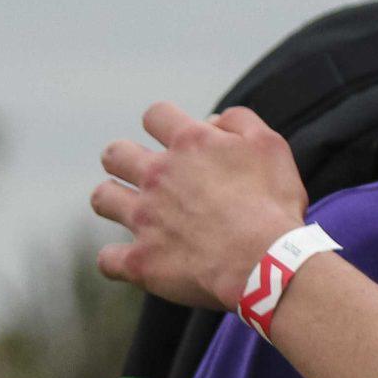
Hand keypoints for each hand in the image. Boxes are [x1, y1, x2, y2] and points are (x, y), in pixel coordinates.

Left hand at [92, 103, 308, 309]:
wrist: (268, 262)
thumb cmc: (274, 205)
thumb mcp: (271, 146)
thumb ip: (239, 121)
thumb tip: (211, 120)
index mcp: (190, 144)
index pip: (156, 115)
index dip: (164, 124)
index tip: (178, 142)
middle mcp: (158, 176)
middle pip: (115, 154)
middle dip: (125, 160)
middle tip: (148, 176)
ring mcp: (144, 218)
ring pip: (103, 198)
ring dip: (114, 201)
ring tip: (135, 212)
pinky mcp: (140, 260)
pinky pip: (108, 260)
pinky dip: (119, 260)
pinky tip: (135, 260)